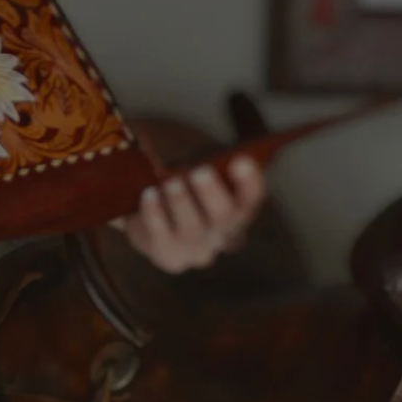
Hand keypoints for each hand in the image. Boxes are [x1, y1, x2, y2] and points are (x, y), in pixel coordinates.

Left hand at [113, 154, 264, 273]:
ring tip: (171, 182)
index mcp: (239, 209)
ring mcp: (199, 250)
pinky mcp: (171, 258)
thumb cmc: (181, 189)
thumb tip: (161, 143)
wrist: (154, 223)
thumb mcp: (193, 173)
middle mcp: (224, 233)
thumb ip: (192, 161)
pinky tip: (149, 194)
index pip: (252, 198)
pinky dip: (155, 214)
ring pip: (193, 228)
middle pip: (225, 216)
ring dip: (182, 202)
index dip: (250, 181)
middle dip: (212, 193)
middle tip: (200, 171)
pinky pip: (163, 237)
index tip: (240, 160)